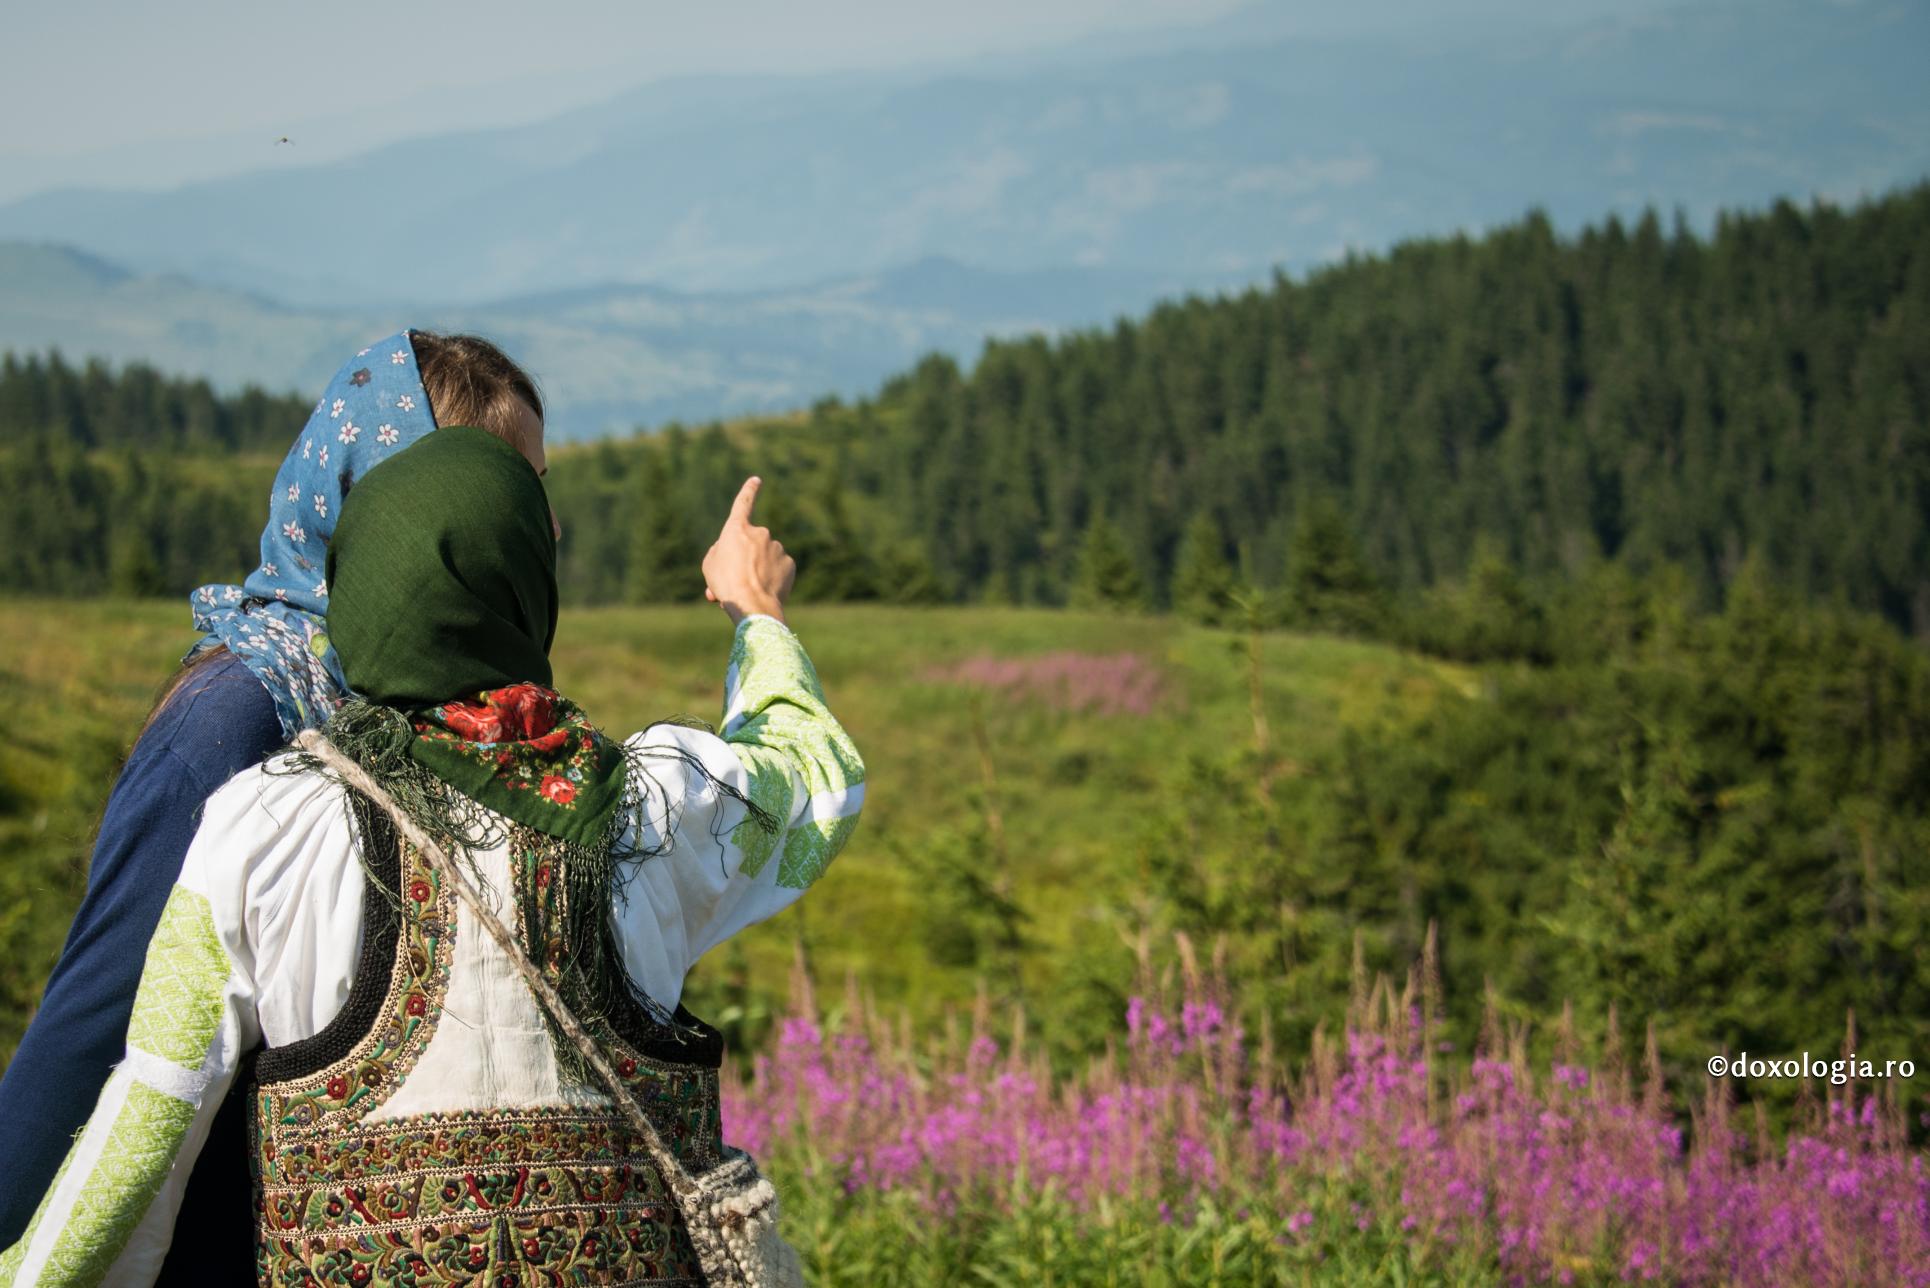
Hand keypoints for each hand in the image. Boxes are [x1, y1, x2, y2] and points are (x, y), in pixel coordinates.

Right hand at [702, 476, 794, 624]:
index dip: (748, 491)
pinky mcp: (789, 563)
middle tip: (733, 579)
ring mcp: (777, 547)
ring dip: (756, 570)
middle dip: (743, 559)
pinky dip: (771, 578)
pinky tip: (764, 590)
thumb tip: (733, 553)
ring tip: (748, 589)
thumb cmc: (725, 583)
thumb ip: (721, 551)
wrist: (752, 604)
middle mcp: (760, 532)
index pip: (743, 503)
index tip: (756, 480)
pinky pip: (777, 568)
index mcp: (737, 529)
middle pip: (750, 545)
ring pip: (764, 558)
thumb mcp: (710, 565)